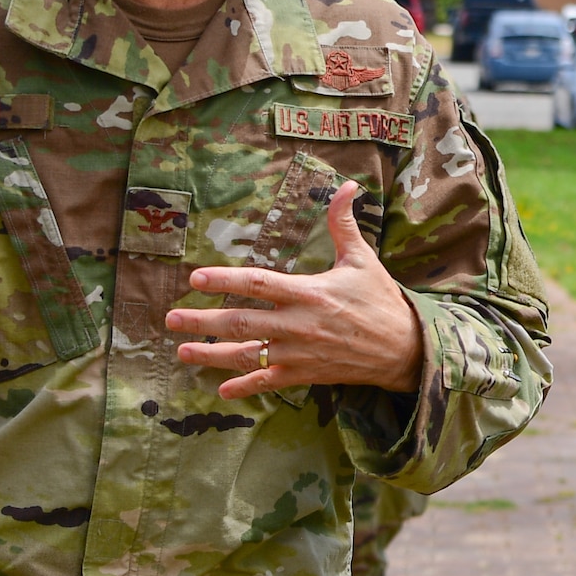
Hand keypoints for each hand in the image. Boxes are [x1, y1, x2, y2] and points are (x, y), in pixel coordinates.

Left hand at [169, 180, 422, 396]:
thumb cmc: (381, 300)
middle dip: (202, 321)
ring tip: (181, 351)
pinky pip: (269, 383)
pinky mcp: (305, 375)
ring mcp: (300, 353)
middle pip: (241, 322)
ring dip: (211, 355)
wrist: (404, 349)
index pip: (259, 284)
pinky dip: (245, 387)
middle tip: (171, 318)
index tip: (196, 278)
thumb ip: (343, 223)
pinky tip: (220, 390)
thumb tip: (345, 185)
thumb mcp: (363, 259)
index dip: (225, 281)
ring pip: (247, 355)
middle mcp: (299, 325)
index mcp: (310, 293)